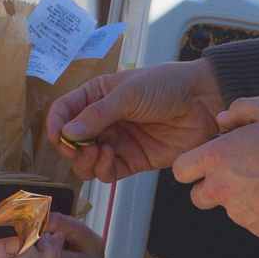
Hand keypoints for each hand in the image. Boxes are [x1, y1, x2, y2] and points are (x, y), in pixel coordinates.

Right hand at [48, 60, 223, 182]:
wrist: (203, 100)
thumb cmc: (167, 85)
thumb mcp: (129, 93)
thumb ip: (98, 114)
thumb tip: (69, 133)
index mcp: (98, 95)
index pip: (65, 110)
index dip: (56, 123)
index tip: (56, 136)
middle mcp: (104, 120)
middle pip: (72, 140)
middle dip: (69, 147)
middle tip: (76, 147)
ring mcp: (118, 141)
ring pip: (86, 161)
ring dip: (84, 161)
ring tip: (97, 151)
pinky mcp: (133, 161)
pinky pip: (108, 173)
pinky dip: (102, 169)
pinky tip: (110, 157)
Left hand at [171, 95, 258, 239]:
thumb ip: (239, 109)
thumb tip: (223, 118)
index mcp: (216, 159)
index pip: (181, 171)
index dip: (190, 167)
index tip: (204, 164)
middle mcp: (222, 189)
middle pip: (198, 197)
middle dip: (211, 188)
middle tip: (236, 175)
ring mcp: (241, 213)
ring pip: (229, 210)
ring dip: (241, 199)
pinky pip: (254, 222)